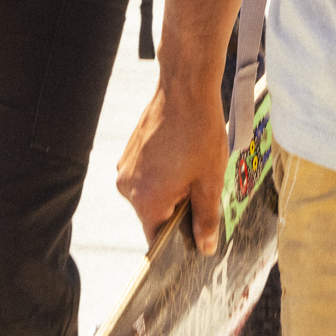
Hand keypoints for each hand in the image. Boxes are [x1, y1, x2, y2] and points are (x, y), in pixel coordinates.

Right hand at [117, 73, 230, 253]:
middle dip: (179, 208)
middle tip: (202, 188)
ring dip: (172, 189)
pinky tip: (182, 154)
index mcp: (146, 200)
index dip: (181, 238)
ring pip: (152, 193)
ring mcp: (126, 166)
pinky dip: (163, 172)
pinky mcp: (129, 151)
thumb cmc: (199, 132)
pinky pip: (147, 174)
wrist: (185, 88)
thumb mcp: (210, 181)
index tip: (198, 230)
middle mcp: (128, 186)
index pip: (158, 238)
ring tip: (193, 166)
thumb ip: (205, 219)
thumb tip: (204, 247)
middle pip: (155, 215)